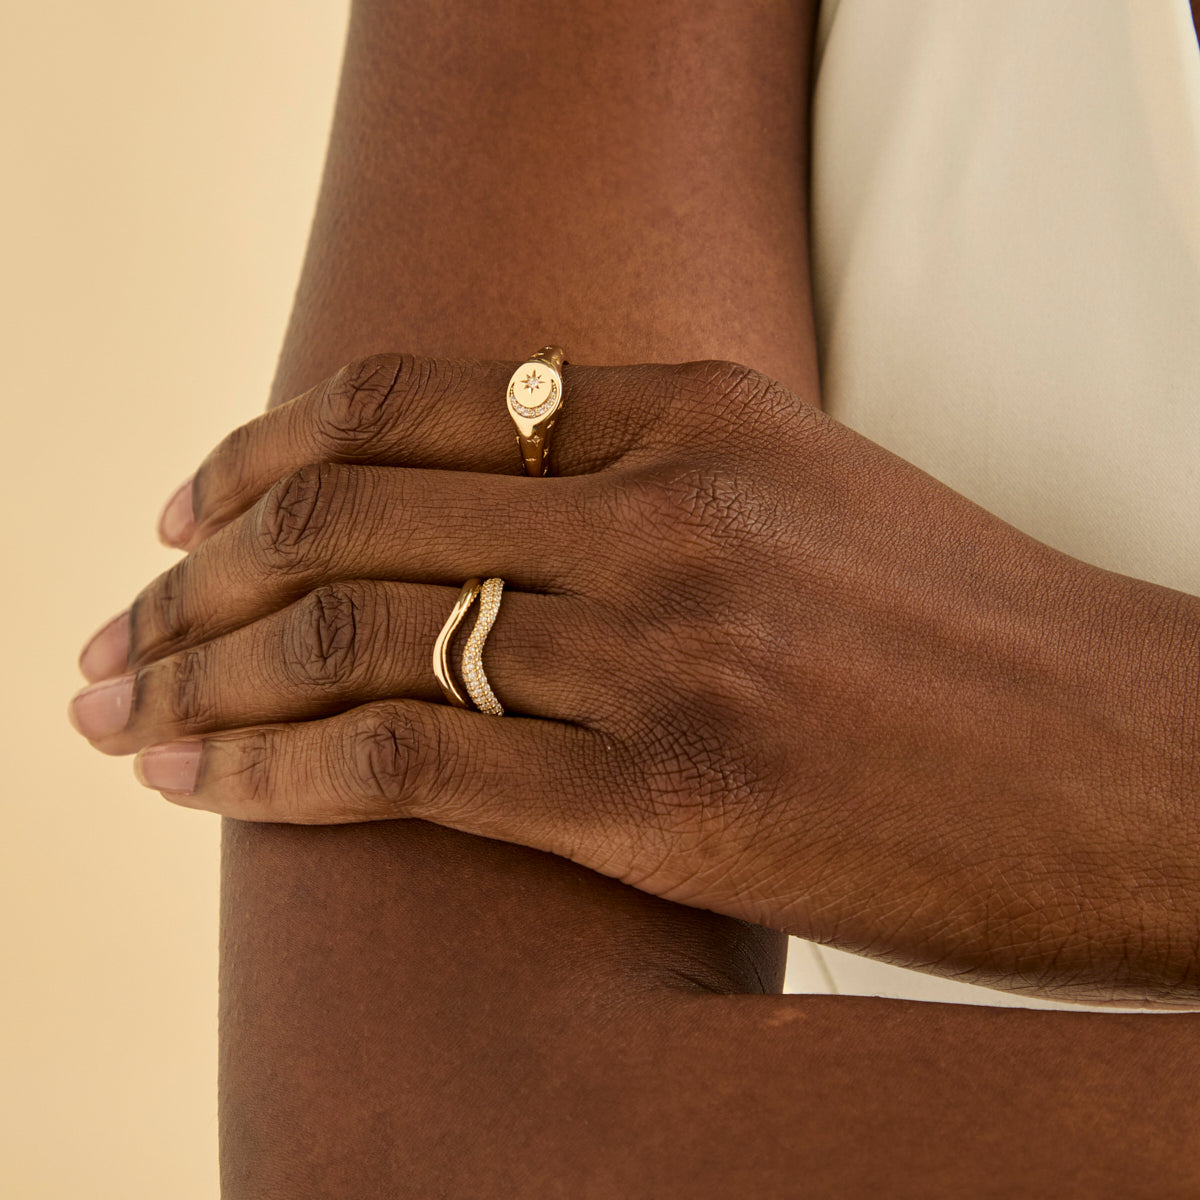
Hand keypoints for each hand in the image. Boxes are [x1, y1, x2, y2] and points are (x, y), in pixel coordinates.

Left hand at [70, 353, 1196, 1000]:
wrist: (1128, 762)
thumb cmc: (968, 639)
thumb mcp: (801, 495)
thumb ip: (646, 486)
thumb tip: (491, 527)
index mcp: (696, 414)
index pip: (410, 401)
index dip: (266, 449)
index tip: (189, 510)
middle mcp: (661, 513)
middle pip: (347, 516)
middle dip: (194, 575)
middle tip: (113, 627)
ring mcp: (660, 651)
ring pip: (351, 639)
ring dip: (205, 674)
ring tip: (119, 711)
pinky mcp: (665, 800)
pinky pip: (407, 763)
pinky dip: (275, 772)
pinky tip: (202, 783)